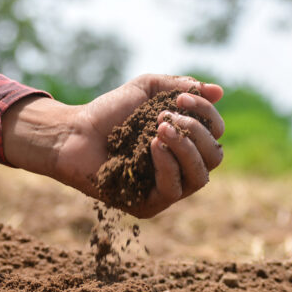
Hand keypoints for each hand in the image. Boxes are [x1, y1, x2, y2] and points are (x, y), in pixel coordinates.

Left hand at [2, 74, 224, 217]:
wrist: (74, 132)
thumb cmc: (110, 112)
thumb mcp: (148, 90)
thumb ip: (181, 87)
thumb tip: (217, 91)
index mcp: (185, 144)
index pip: (214, 135)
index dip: (206, 115)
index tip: (181, 98)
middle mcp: (180, 168)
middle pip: (214, 157)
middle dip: (196, 132)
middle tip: (167, 116)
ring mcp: (166, 189)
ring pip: (199, 176)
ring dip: (185, 148)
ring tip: (160, 128)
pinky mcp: (148, 205)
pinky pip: (173, 190)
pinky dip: (167, 164)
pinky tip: (153, 145)